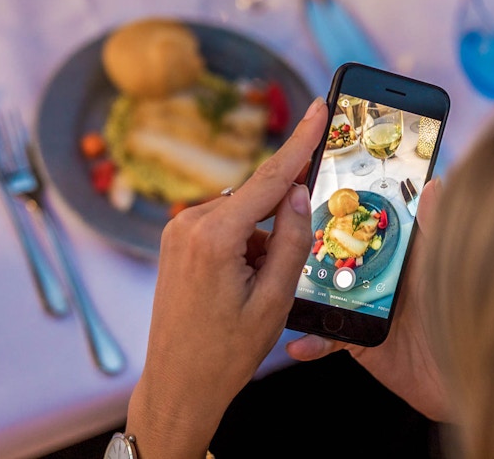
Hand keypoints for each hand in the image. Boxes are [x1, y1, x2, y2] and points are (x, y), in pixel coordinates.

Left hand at [127, 98, 328, 457]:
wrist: (177, 385)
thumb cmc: (226, 352)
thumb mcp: (275, 299)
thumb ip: (291, 239)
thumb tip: (297, 192)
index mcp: (213, 236)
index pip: (268, 178)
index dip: (301, 143)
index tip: (318, 109)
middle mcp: (188, 223)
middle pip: (255, 198)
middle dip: (279, 222)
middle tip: (281, 271)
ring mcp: (176, 231)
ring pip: (240, 215)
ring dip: (259, 241)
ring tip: (254, 293)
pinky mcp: (175, 242)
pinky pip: (222, 227)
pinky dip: (242, 245)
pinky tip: (240, 285)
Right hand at [285, 178, 452, 421]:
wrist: (466, 374)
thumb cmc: (464, 311)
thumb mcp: (448, 264)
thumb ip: (437, 228)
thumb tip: (433, 184)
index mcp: (395, 253)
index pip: (360, 225)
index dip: (337, 209)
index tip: (309, 189)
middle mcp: (374, 276)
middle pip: (332, 257)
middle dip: (304, 247)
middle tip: (277, 235)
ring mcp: (362, 308)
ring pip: (320, 294)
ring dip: (298, 293)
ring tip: (276, 284)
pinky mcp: (357, 340)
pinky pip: (327, 339)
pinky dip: (312, 342)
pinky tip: (299, 343)